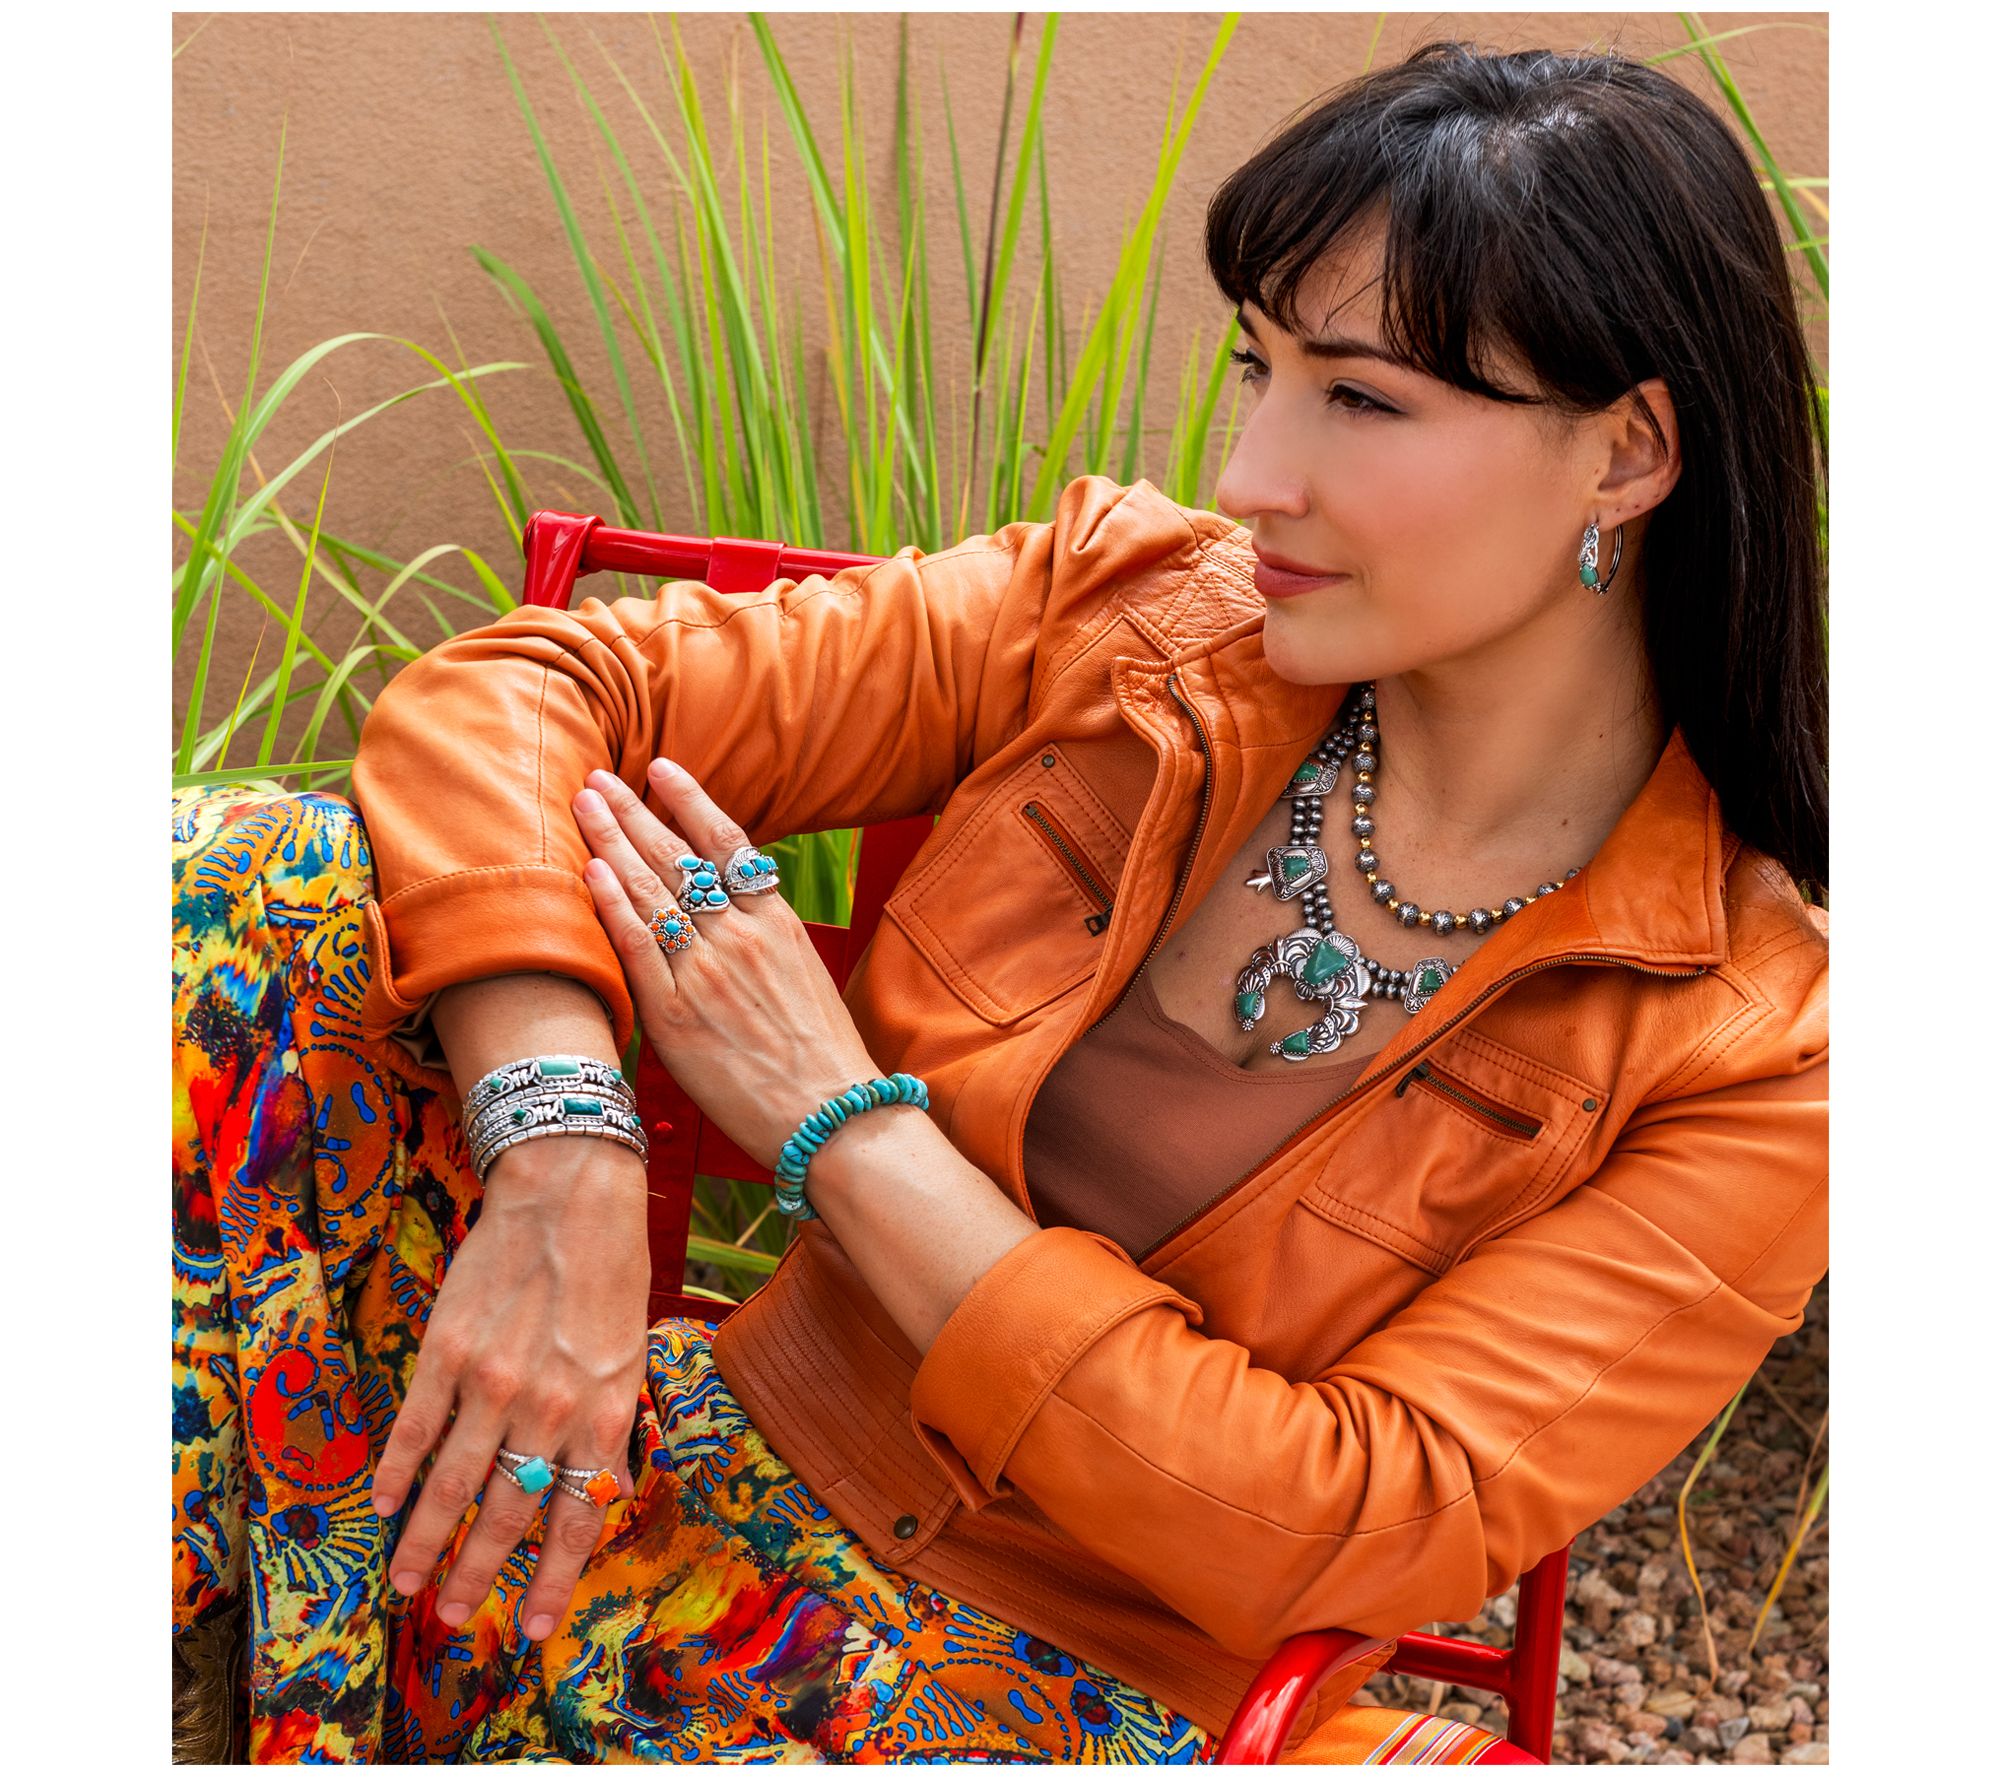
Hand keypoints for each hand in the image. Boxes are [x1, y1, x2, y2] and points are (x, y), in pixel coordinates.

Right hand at [370, 1134, 649, 1640]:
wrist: (570, 1191)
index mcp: (604, 1411)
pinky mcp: (447, 1351)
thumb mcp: (631, 1353)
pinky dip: (397, 1473)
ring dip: (427, 1544)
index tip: (533, 1628)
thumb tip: (605, 1487)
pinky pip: (414, 1428)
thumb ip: (611, 1424)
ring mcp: (492, 1381)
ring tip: (409, 1584)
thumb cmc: (612, 1269)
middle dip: (479, 1576)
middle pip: (506, 1514)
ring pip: (451, 1486)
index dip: (554, 1581)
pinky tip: (385, 1506)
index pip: (578, 1518)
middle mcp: (548, 1407)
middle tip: (457, 1618)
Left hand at [572, 758, 884, 1169]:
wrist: (832, 1116)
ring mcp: (706, 972)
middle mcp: (741, 936)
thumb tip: (727, 917)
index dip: (690, 800)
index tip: (661, 770)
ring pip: (651, 889)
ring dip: (611, 841)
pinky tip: (590, 870)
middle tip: (599, 777)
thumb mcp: (806, 977)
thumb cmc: (824, 1059)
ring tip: (583, 804)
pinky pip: (635, 945)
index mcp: (779, 923)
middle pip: (678, 855)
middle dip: (633, 812)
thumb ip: (764, 940)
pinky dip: (611, 903)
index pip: (727, 843)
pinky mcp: (676, 1016)